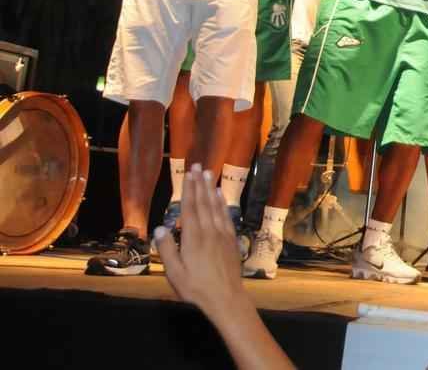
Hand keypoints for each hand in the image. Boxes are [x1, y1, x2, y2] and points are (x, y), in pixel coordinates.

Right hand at [154, 165, 245, 320]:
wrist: (226, 298)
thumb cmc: (196, 288)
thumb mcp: (174, 273)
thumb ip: (167, 250)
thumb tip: (160, 227)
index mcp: (193, 238)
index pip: (190, 208)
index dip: (188, 189)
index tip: (188, 173)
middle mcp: (209, 231)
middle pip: (203, 203)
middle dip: (199, 184)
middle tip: (198, 166)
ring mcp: (222, 234)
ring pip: (215, 207)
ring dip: (211, 189)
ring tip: (209, 174)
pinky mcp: (231, 240)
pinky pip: (226, 216)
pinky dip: (222, 204)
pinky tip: (220, 196)